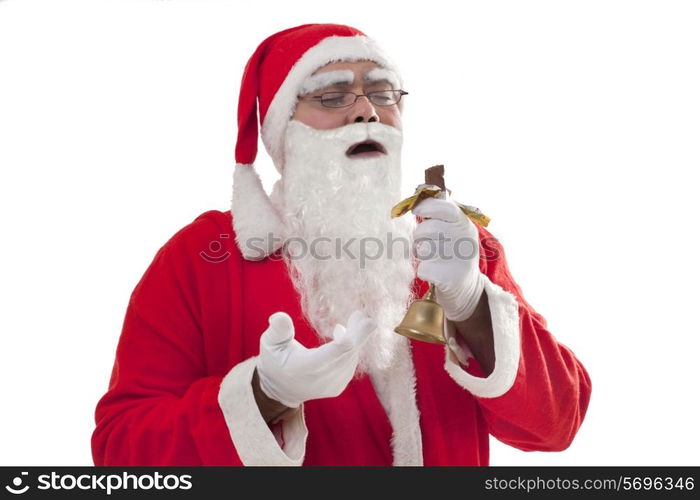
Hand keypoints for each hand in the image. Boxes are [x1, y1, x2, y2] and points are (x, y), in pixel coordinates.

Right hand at [256, 310, 375, 407]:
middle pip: (346, 355)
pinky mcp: (337, 387)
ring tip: (357, 319)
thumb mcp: (270, 343)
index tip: (356, 319)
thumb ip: (278, 330)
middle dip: (357, 333)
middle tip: (361, 315)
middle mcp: (318, 381)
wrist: (280, 388)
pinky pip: (350, 365)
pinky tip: (346, 336)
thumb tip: (280, 317)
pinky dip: (352, 349)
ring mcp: (330, 386)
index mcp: (301, 368)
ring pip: (350, 359)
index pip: (328, 355)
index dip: (347, 339)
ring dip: (357, 338)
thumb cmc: (275, 360)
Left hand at [412, 195, 484, 321]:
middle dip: (419, 235)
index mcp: (465, 225)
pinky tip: (435, 273)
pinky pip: (422, 269)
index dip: (427, 206)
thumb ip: (439, 215)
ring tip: (431, 257)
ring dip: (421, 253)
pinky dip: (424, 271)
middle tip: (424, 241)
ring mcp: (458, 260)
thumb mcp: (454, 230)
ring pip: (423, 249)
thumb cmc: (453, 253)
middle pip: (428, 229)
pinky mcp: (449, 278)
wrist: (466, 288)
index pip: (445, 208)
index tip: (417, 210)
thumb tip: (417, 198)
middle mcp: (464, 240)